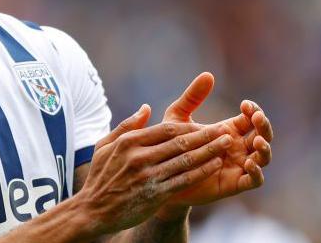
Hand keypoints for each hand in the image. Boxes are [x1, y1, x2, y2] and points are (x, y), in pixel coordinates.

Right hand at [74, 104, 233, 237]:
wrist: (93, 211)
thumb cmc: (100, 177)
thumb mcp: (104, 146)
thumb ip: (126, 126)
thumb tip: (146, 108)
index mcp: (128, 142)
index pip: (165, 129)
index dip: (188, 126)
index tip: (204, 124)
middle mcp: (139, 157)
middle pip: (180, 142)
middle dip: (206, 135)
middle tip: (225, 129)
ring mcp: (149, 176)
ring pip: (186, 160)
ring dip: (210, 151)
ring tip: (227, 144)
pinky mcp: (156, 194)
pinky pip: (185, 180)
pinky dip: (202, 171)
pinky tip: (216, 165)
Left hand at [156, 73, 273, 218]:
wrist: (162, 176)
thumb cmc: (171, 146)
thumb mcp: (178, 118)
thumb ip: (192, 98)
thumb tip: (208, 74)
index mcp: (228, 130)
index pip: (251, 117)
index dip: (253, 110)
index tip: (245, 105)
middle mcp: (238, 147)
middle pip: (263, 135)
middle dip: (264, 125)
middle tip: (256, 117)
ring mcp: (238, 166)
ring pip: (263, 158)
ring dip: (265, 149)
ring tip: (257, 141)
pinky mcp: (233, 184)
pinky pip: (254, 181)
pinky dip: (257, 173)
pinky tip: (249, 163)